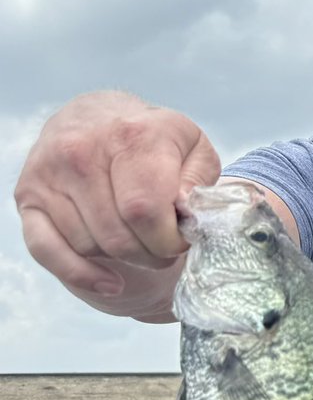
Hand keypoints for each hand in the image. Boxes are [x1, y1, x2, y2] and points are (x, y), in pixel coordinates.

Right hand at [15, 92, 220, 298]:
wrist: (97, 117)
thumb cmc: (152, 141)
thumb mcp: (192, 148)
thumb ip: (197, 181)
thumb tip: (185, 212)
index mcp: (130, 134)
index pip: (145, 210)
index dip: (169, 239)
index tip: (180, 239)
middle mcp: (82, 149)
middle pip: (118, 237)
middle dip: (149, 254)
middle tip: (161, 245)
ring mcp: (49, 173)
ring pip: (90, 247)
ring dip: (121, 257)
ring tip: (137, 237)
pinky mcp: (27, 196)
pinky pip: (47, 251)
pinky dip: (81, 274)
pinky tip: (110, 281)